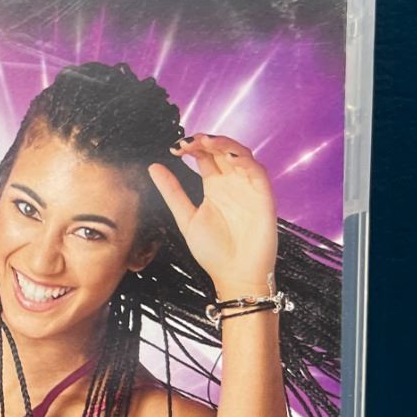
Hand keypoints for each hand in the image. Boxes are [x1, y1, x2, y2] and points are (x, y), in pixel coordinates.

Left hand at [148, 135, 277, 297]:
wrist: (235, 276)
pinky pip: (257, 172)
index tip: (175, 147)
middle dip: (207, 141)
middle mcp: (232, 183)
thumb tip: (153, 168)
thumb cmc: (214, 251)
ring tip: (206, 142)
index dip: (193, 146)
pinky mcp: (263, 196)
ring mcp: (248, 188)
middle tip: (188, 142)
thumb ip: (173, 192)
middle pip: (223, 150)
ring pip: (241, 155)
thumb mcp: (186, 218)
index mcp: (214, 186)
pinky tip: (230, 157)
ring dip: (225, 145)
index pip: (206, 156)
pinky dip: (245, 161)